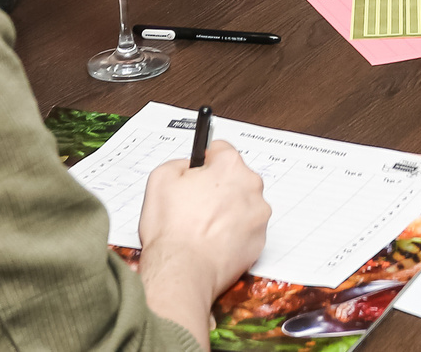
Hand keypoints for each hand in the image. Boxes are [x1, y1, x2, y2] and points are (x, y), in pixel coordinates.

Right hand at [137, 142, 269, 330]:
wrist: (182, 271)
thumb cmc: (171, 229)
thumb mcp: (160, 178)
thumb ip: (180, 163)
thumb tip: (191, 166)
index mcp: (229, 166)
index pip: (221, 150)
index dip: (205, 163)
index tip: (198, 174)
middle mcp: (251, 186)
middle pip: (235, 178)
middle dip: (218, 187)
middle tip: (196, 205)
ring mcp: (259, 215)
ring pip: (243, 204)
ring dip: (229, 210)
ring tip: (204, 228)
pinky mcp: (260, 240)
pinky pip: (247, 229)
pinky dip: (234, 233)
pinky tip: (214, 242)